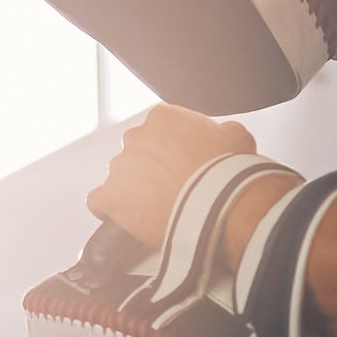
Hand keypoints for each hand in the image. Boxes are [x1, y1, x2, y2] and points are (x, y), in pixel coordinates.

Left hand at [86, 104, 277, 257]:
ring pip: (120, 178)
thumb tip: (224, 132)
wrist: (219, 204)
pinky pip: (99, 201)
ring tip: (156, 210)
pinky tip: (123, 218)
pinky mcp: (111, 196)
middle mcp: (136, 137)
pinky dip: (108, 209)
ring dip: (133, 191)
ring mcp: (120, 166)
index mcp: (162, 118)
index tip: (180, 166)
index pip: (157, 131)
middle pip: (137, 153)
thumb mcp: (237, 137)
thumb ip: (223, 130)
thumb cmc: (229, 172)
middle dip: (150, 170)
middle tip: (171, 190)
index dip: (169, 151)